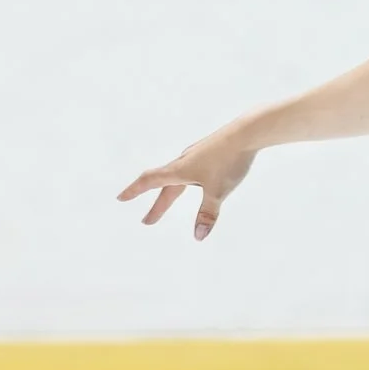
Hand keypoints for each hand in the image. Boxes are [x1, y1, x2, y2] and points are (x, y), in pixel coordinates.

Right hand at [118, 127, 257, 239]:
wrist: (247, 133)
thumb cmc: (228, 161)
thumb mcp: (217, 192)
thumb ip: (207, 214)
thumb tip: (198, 236)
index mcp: (179, 170)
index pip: (150, 181)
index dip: (134, 191)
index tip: (121, 198)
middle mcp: (184, 161)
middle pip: (165, 186)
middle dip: (158, 206)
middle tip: (148, 221)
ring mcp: (196, 155)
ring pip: (178, 177)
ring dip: (171, 192)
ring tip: (167, 201)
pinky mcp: (209, 152)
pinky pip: (191, 170)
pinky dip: (186, 181)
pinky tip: (195, 180)